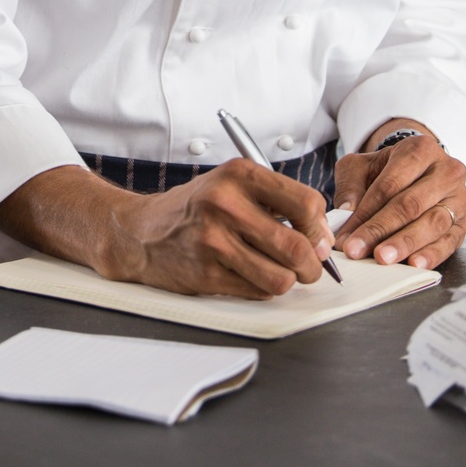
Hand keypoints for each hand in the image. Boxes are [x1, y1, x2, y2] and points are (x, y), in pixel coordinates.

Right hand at [102, 160, 334, 298]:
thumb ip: (279, 202)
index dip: (320, 227)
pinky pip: (259, 291)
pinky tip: (252, 274)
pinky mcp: (206, 274)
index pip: (307, 203)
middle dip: (314, 264)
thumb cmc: (196, 208)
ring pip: (282, 277)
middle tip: (310, 265)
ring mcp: (214, 241)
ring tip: (281, 271)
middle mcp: (225, 204)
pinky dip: (264, 288)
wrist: (141, 231)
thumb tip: (324, 238)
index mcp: (239, 174)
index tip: (317, 236)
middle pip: (298, 247)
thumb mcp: (233, 185)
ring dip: (290, 280)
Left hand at [333, 132, 465, 269]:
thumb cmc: (386, 171)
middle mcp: (446, 171)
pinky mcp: (463, 223)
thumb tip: (345, 213)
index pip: (390, 185)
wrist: (417, 171)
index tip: (345, 237)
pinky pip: (450, 241)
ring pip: (432, 223)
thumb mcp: (361, 167)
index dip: (365, 213)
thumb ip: (351, 187)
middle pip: (411, 204)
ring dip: (405, 244)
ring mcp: (459, 197)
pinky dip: (431, 255)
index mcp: (420, 150)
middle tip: (359, 250)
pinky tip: (414, 264)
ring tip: (383, 258)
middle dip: (382, 230)